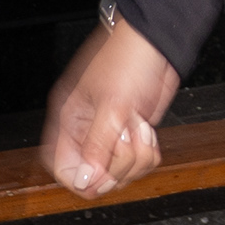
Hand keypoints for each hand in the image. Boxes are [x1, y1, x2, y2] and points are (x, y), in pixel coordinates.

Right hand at [43, 12, 182, 199]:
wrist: (159, 43)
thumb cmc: (128, 59)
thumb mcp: (112, 104)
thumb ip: (97, 145)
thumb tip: (85, 181)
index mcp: (71, 123)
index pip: (64, 170)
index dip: (83, 178)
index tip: (103, 170)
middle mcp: (89, 133)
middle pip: (97, 178)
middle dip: (119, 163)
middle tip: (126, 137)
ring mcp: (113, 136)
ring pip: (122, 173)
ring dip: (137, 156)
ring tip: (138, 126)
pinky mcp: (134, 135)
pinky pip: (141, 163)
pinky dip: (149, 151)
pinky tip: (146, 128)